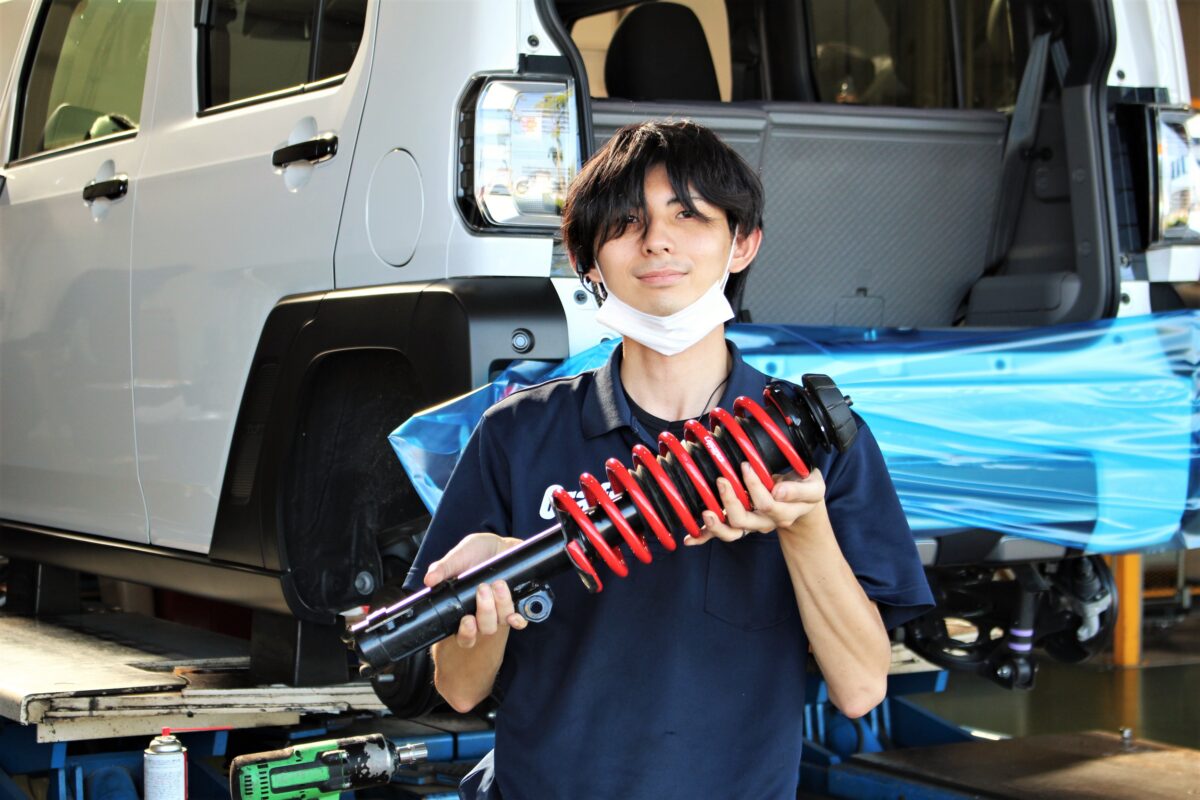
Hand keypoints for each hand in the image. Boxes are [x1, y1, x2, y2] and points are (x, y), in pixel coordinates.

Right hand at [424, 533, 526, 647]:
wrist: (499, 544)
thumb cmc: (475, 552)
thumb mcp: (458, 556)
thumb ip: (443, 568)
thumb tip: (429, 580)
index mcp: (463, 609)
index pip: (464, 635)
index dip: (466, 633)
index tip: (467, 621)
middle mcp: (482, 615)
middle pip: (485, 628)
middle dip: (485, 611)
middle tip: (482, 588)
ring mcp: (499, 611)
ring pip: (502, 622)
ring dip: (501, 605)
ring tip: (498, 584)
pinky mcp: (515, 604)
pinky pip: (519, 619)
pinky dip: (518, 619)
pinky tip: (515, 614)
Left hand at [685, 463, 825, 544]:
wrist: (801, 501)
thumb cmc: (805, 488)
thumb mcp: (813, 486)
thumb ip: (799, 490)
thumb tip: (778, 491)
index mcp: (783, 513)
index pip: (767, 504)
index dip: (755, 486)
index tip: (746, 466)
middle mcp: (765, 522)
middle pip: (745, 520)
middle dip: (730, 501)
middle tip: (722, 480)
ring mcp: (750, 524)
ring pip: (732, 532)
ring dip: (716, 525)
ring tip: (706, 513)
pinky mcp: (738, 523)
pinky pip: (721, 533)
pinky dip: (704, 537)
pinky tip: (690, 540)